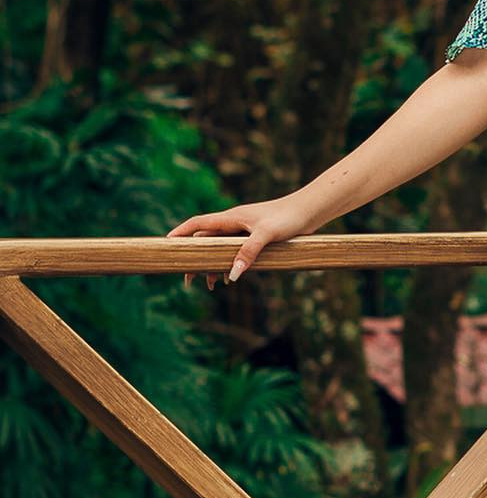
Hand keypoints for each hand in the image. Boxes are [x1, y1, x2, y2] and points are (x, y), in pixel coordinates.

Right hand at [165, 195, 315, 289]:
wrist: (309, 211)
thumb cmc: (288, 218)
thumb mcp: (266, 235)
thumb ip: (248, 252)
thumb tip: (231, 275)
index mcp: (231, 218)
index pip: (197, 224)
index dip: (180, 233)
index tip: (166, 244)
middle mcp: (234, 223)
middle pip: (205, 241)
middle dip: (195, 259)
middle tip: (187, 280)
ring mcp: (244, 231)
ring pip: (220, 249)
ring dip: (213, 266)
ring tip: (210, 286)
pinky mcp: (255, 238)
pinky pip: (235, 252)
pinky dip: (229, 265)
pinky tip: (231, 279)